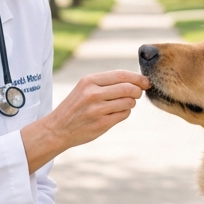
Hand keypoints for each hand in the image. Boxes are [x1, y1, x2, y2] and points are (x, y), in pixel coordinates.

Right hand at [21, 69, 149, 172]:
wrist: (57, 128)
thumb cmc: (76, 106)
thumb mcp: (85, 87)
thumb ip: (107, 82)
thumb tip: (137, 80)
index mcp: (89, 81)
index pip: (121, 75)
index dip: (137, 78)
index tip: (146, 81)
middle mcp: (92, 93)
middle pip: (128, 88)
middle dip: (138, 91)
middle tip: (138, 93)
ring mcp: (97, 109)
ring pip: (129, 102)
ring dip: (131, 103)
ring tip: (122, 104)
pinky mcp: (102, 123)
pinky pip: (124, 114)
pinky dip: (124, 113)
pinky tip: (114, 114)